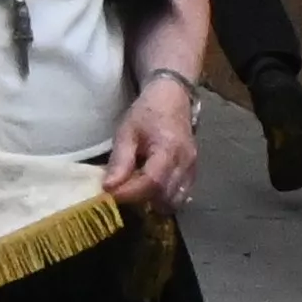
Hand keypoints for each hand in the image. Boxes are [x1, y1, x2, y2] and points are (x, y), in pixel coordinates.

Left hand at [104, 73, 200, 207]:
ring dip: (152, 202)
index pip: (152, 182)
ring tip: (134, 189)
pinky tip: (148, 189)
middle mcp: (185, 163)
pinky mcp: (193, 173)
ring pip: (173, 201)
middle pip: (164, 196)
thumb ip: (120, 160)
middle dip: (140, 199)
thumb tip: (109, 187)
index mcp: (168, 149)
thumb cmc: (147, 112)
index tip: (110, 194)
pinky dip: (163, 199)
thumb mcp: (127, 132)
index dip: (130, 193)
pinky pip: (180, 196)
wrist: (172, 99)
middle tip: (120, 191)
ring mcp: (192, 169)